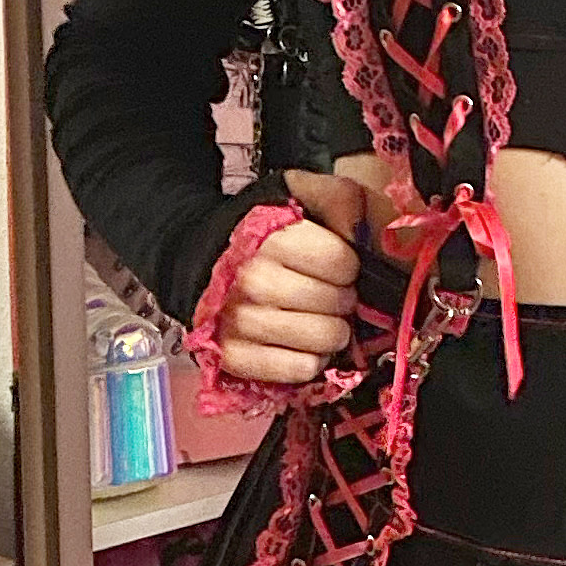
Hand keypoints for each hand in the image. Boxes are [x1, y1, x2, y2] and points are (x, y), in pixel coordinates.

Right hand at [210, 169, 363, 387]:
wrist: (205, 262)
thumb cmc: (263, 231)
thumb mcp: (300, 196)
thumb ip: (338, 199)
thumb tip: (361, 231)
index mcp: (272, 239)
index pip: (343, 264)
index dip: (348, 266)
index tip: (334, 266)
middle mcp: (253, 282)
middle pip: (337, 305)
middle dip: (342, 300)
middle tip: (328, 295)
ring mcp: (242, 323)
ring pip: (324, 341)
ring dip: (331, 332)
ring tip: (317, 318)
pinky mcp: (237, 358)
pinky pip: (301, 369)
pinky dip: (310, 360)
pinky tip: (301, 343)